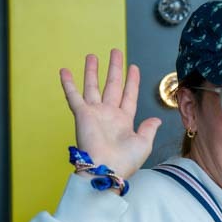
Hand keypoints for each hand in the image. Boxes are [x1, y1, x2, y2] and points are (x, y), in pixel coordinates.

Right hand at [60, 49, 161, 179]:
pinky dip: (68, 84)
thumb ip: (149, 129)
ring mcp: (95, 113)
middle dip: (114, 68)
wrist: (106, 169)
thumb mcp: (143, 144)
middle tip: (115, 52)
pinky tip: (65, 71)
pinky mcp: (82, 115)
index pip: (129, 95)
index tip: (134, 67)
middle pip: (112, 85)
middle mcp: (109, 114)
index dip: (132, 81)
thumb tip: (156, 119)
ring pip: (93, 87)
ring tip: (92, 56)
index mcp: (124, 120)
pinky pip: (73, 96)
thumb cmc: (125, 161)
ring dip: (93, 71)